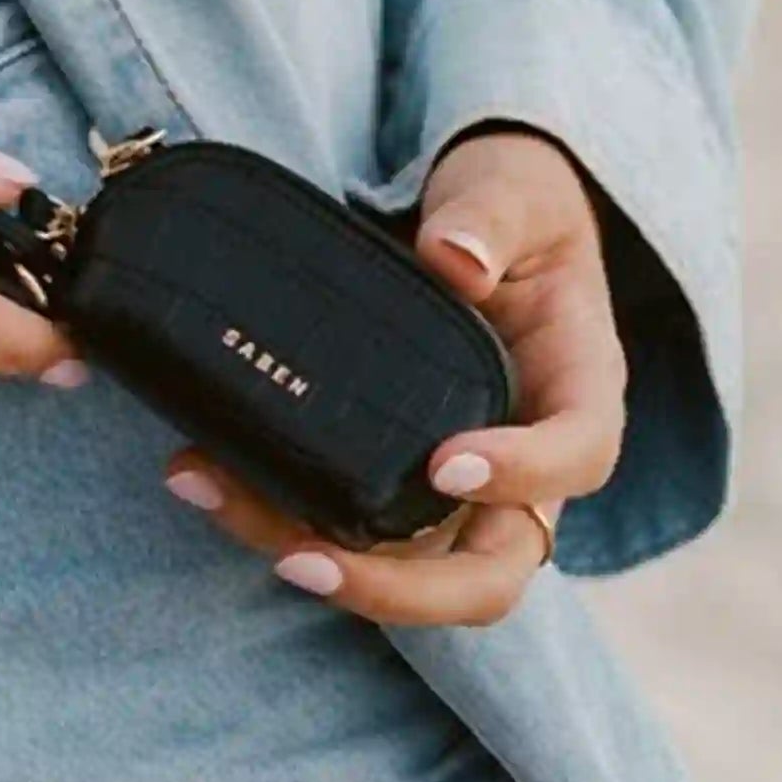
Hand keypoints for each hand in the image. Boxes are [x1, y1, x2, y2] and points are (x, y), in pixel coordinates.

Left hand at [162, 127, 627, 626]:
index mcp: (578, 385)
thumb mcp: (515, 190)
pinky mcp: (396, 484)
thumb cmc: (513, 206)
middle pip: (494, 573)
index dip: (526, 477)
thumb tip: (454, 259)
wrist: (474, 222)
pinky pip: (349, 532)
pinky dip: (275, 517)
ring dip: (317, 564)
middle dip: (401, 591)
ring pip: (409, 574)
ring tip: (219, 498)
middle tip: (307, 558)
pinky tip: (200, 472)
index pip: (580, 454)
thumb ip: (491, 217)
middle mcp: (528, 462)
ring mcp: (461, 490)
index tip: (449, 466)